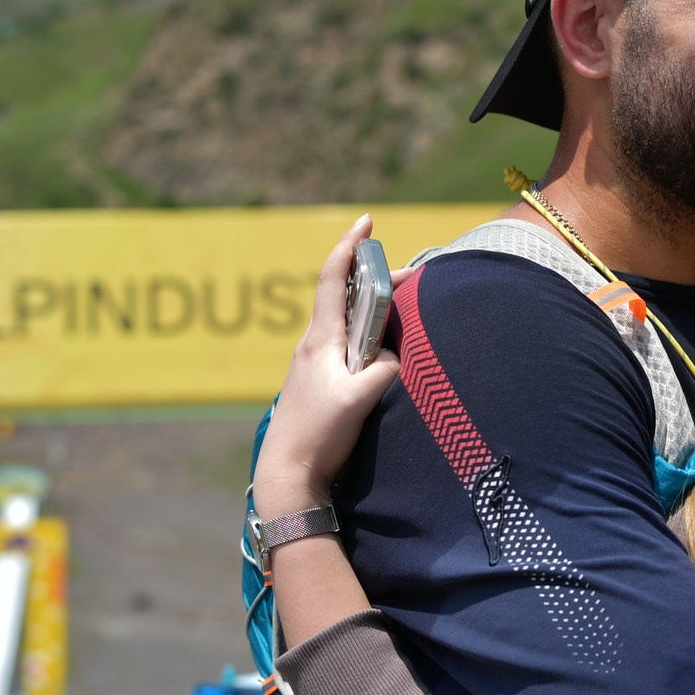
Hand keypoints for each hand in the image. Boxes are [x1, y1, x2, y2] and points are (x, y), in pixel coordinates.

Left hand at [252, 215, 407, 520]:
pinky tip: (376, 348)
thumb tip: (392, 358)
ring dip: (368, 308)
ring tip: (398, 307)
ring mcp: (311, 363)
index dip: (350, 247)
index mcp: (320, 339)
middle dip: (372, 278)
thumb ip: (382, 369)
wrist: (287, 473)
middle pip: (343, 297)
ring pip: (342, 321)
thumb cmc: (318, 434)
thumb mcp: (359, 398)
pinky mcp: (316, 382)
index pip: (335, 279)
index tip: (366, 222)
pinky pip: (342, 344)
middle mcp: (311, 345)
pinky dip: (362, 333)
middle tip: (406, 275)